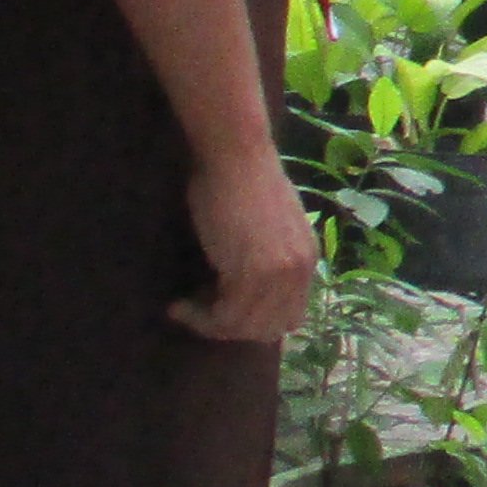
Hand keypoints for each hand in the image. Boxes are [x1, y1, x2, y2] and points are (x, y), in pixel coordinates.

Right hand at [172, 147, 317, 347]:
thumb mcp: (269, 228)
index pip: (290, 317)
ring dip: (212, 326)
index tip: (224, 310)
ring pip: (246, 328)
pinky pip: (225, 317)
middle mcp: (300, 271)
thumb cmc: (242, 182)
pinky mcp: (252, 274)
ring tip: (186, 309)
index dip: (256, 321)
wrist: (236, 157)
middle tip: (201, 313)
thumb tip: (247, 289)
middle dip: (234, 329)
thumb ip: (270, 257)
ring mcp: (279, 274)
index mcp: (308, 260)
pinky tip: (179, 306)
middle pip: (270, 329)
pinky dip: (199, 318)